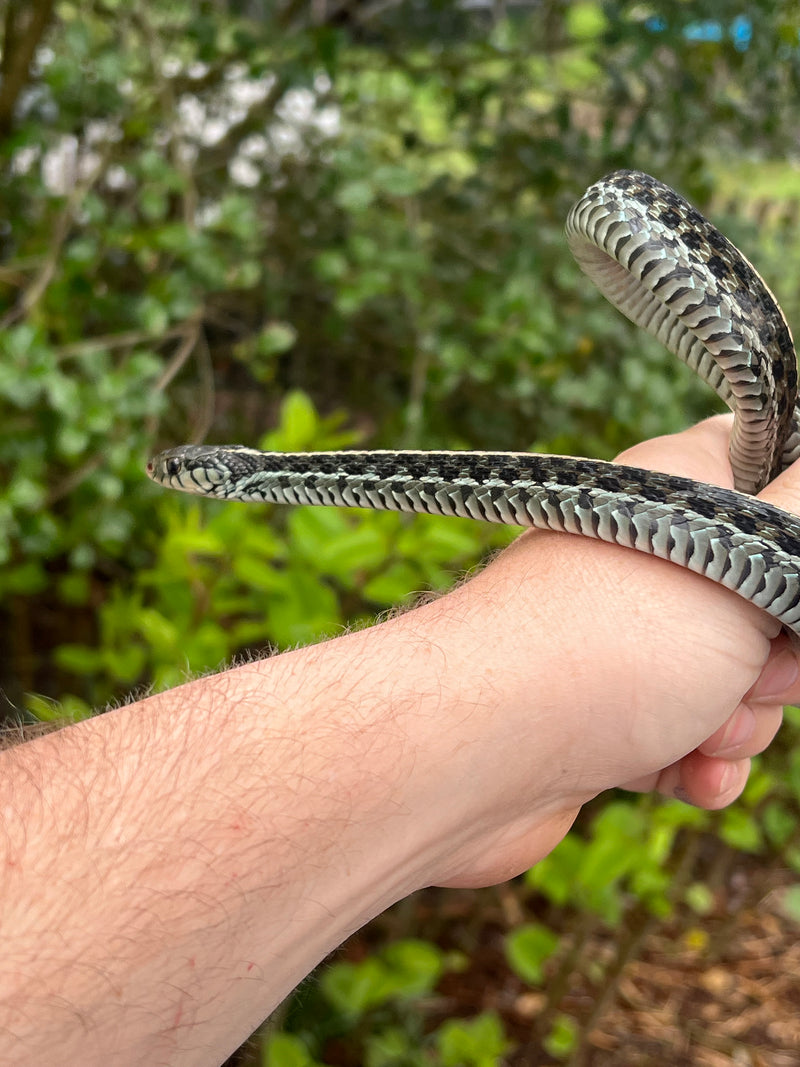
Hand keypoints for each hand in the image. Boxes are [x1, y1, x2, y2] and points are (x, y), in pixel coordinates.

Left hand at [419, 414, 799, 886]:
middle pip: (768, 597)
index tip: (791, 577)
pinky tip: (683, 777)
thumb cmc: (609, 645)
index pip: (767, 465)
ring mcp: (624, 642)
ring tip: (698, 731)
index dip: (795, 525)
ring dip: (739, 721)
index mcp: (676, 492)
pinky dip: (696, 762)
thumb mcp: (747, 562)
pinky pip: (688, 738)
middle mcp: (646, 560)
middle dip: (779, 657)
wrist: (474, 752)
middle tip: (751, 674)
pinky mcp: (607, 716)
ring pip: (735, 680)